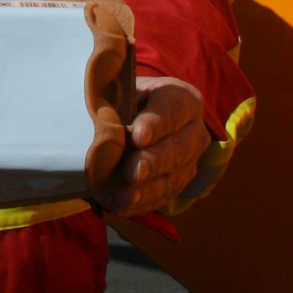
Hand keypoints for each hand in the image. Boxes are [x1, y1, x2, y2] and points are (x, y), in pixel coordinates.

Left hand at [100, 76, 209, 216]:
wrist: (126, 116)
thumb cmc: (122, 96)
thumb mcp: (118, 88)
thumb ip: (114, 94)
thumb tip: (98, 100)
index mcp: (182, 99)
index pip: (172, 110)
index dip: (155, 123)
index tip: (137, 135)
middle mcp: (193, 131)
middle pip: (177, 148)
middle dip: (153, 162)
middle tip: (131, 171)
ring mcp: (189, 161)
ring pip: (173, 177)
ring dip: (148, 189)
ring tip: (126, 194)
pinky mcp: (177, 183)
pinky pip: (163, 197)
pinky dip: (142, 203)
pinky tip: (123, 204)